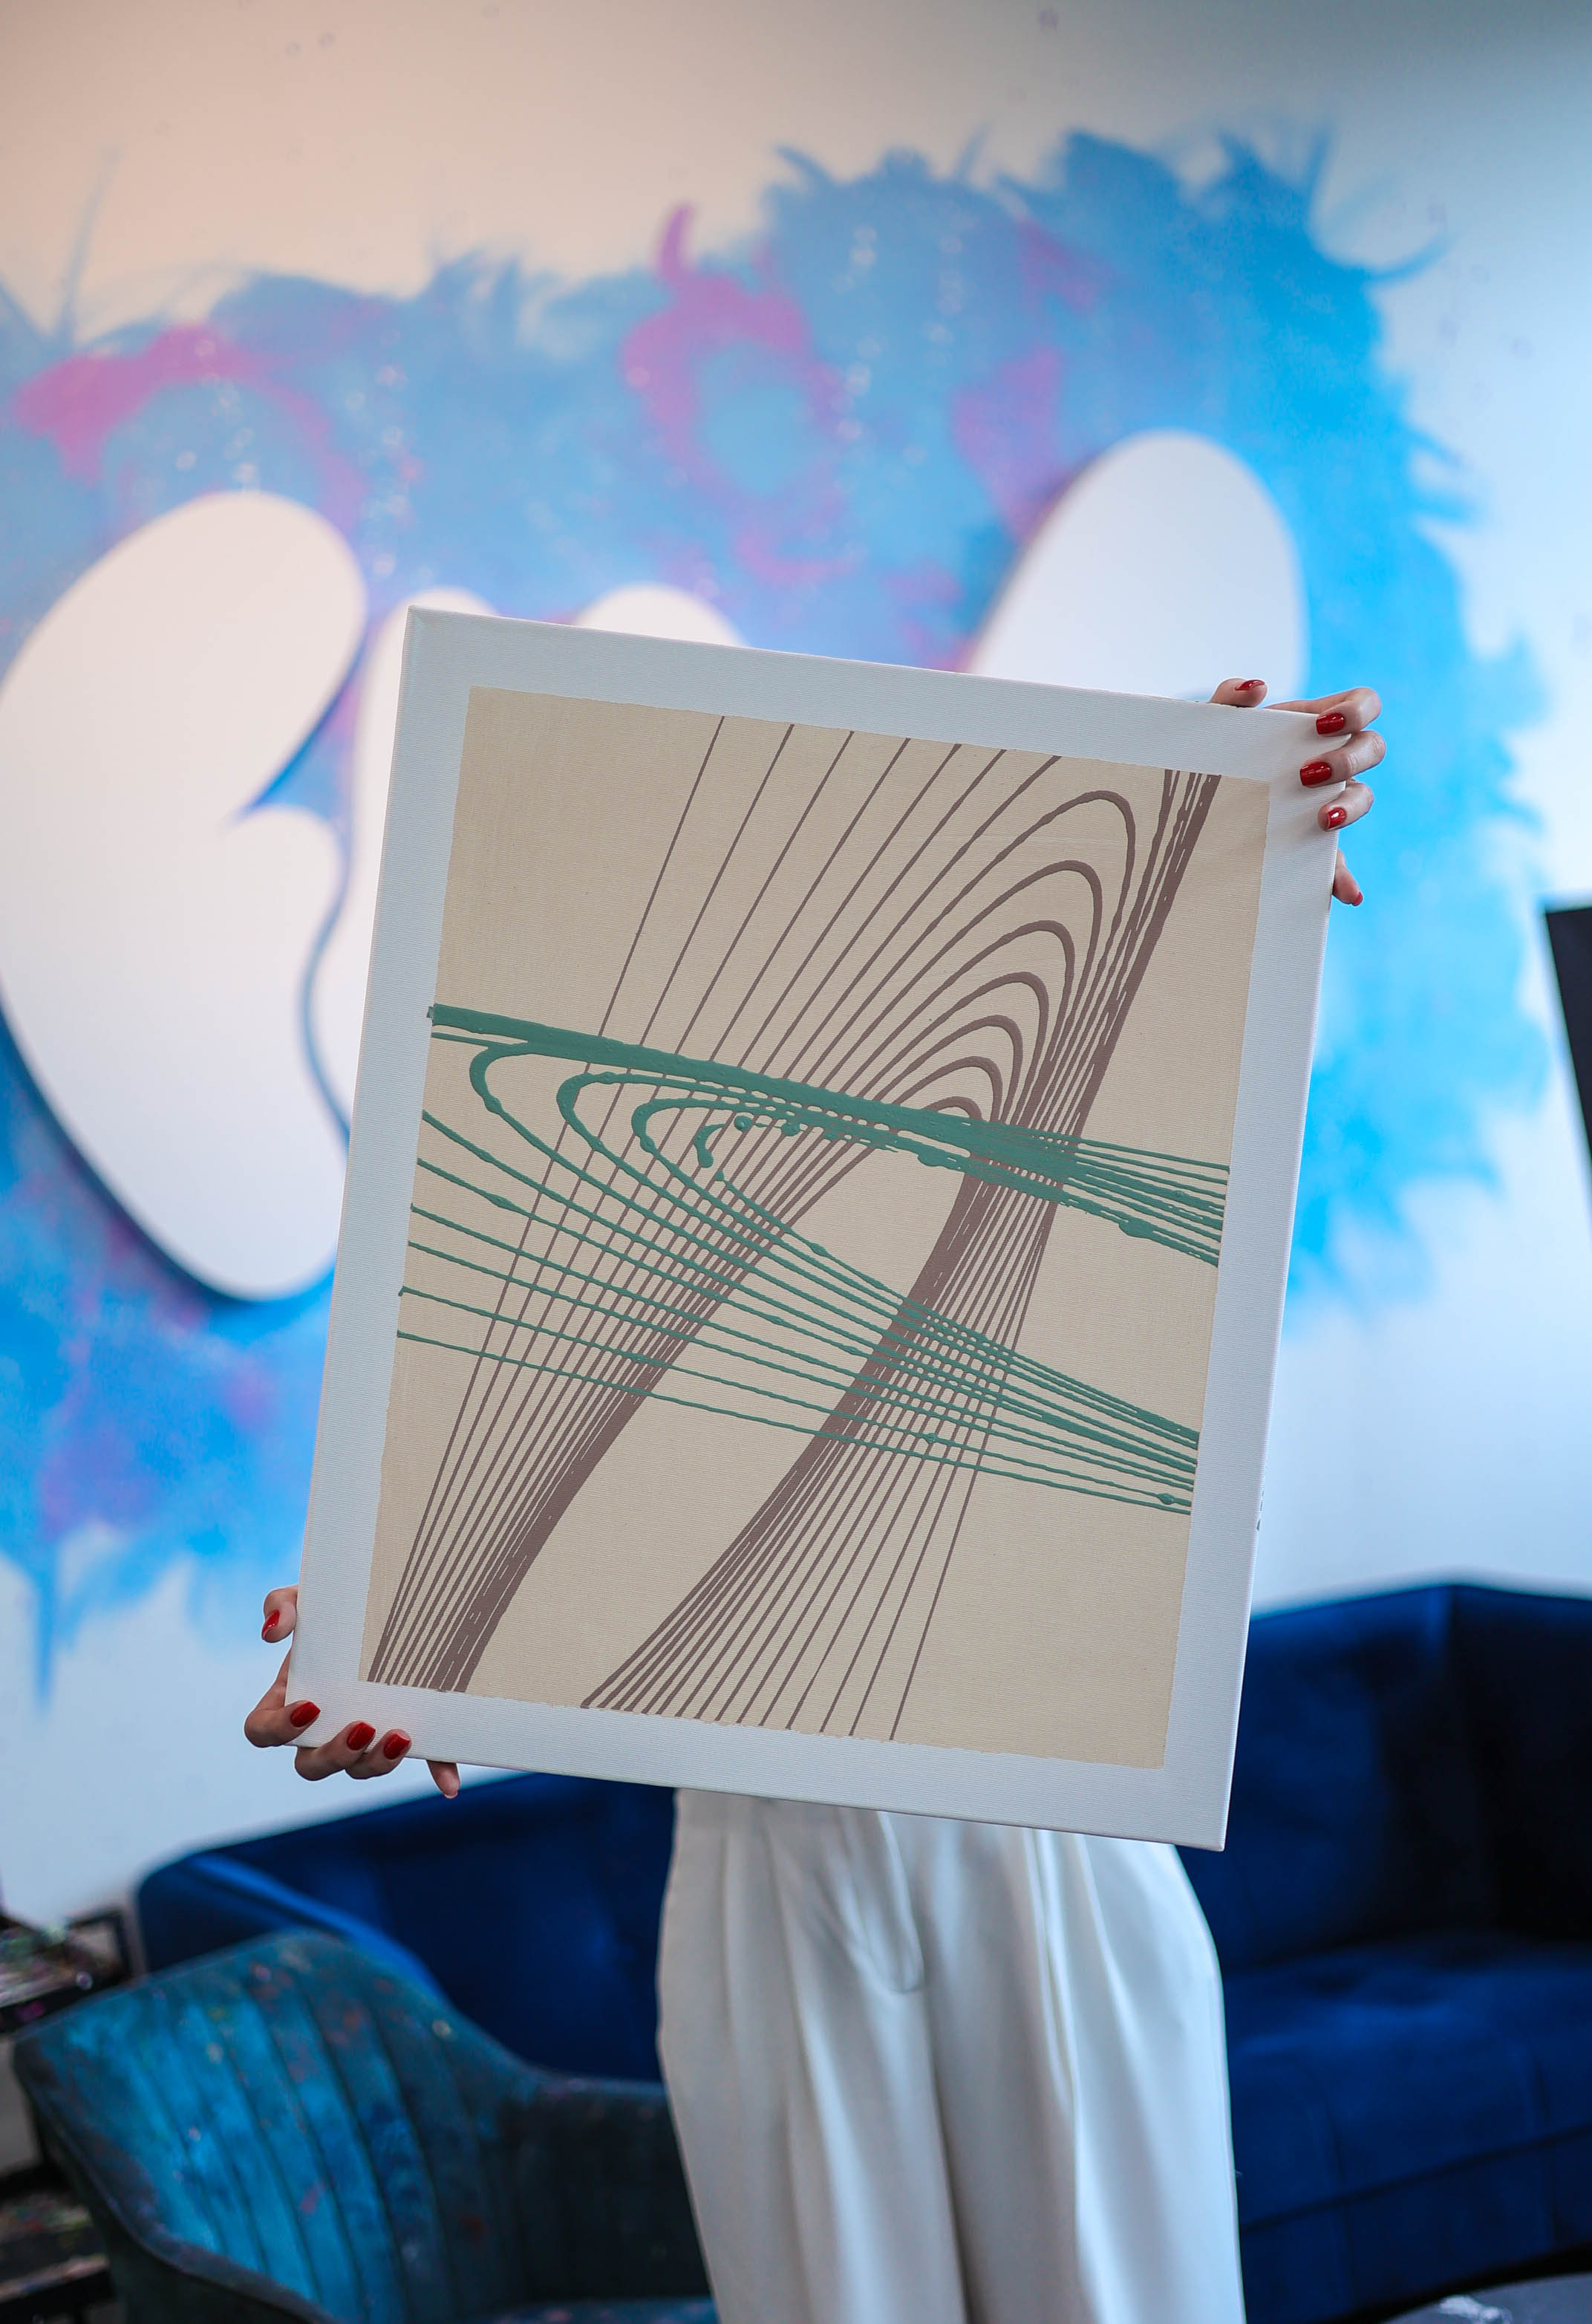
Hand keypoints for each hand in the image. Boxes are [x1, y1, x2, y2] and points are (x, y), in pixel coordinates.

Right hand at [244, 1586, 460, 1798]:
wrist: (388, 1597)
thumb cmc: (336, 1603)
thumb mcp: (311, 1595)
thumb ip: (284, 1602)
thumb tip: (272, 1630)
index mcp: (289, 1697)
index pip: (262, 1731)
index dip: (278, 1730)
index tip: (310, 1706)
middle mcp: (322, 1725)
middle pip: (310, 1765)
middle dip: (333, 1756)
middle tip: (362, 1727)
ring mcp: (363, 1733)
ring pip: (358, 1769)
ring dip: (376, 1764)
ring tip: (400, 1736)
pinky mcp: (404, 1732)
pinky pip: (420, 1761)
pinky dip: (436, 1771)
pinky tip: (450, 1781)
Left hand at [1211, 676, 1381, 906]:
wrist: (1191, 801)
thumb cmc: (1212, 754)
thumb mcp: (1213, 728)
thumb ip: (1228, 698)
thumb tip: (1257, 687)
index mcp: (1316, 725)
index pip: (1364, 705)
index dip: (1357, 709)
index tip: (1324, 725)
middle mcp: (1331, 759)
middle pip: (1373, 749)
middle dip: (1348, 759)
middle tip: (1308, 773)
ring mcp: (1327, 800)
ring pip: (1363, 797)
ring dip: (1350, 807)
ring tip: (1321, 820)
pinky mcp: (1313, 844)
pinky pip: (1338, 863)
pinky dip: (1344, 878)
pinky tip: (1346, 893)